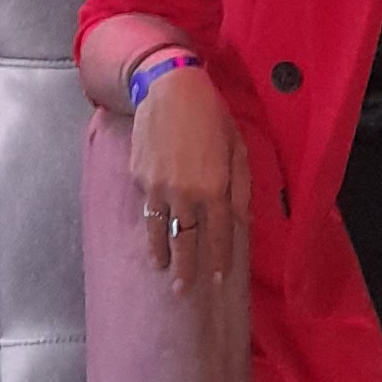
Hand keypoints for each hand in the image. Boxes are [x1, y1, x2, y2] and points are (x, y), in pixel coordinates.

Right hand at [130, 66, 248, 296]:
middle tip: (183, 291)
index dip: (219, 259)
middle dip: (185, 268)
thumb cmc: (212, 116)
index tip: (219, 279)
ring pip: (157, 230)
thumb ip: (240, 189)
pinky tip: (153, 226)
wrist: (170, 89)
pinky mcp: (138, 176)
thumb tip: (242, 222)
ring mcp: (156, 187)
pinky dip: (151, 218)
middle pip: (184, 241)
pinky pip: (147, 204)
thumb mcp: (237, 149)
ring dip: (159, 252)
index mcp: (214, 188)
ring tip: (161, 268)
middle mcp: (184, 194)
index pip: (219, 235)